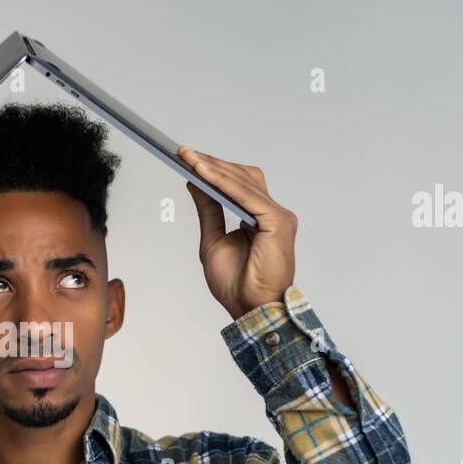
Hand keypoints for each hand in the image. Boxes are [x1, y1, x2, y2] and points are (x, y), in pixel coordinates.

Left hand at [178, 146, 296, 319]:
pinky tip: (203, 174)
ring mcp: (278, 216)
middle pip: (243, 177)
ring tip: (189, 158)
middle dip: (212, 163)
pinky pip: (247, 196)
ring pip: (244, 182)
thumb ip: (208, 211)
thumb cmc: (237, 285)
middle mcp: (272, 213)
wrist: (252, 311)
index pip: (239, 184)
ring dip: (214, 168)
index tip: (188, 158)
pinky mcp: (277, 222)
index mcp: (260, 218)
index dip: (215, 169)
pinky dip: (223, 183)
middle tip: (184, 153)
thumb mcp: (212, 241)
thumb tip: (195, 184)